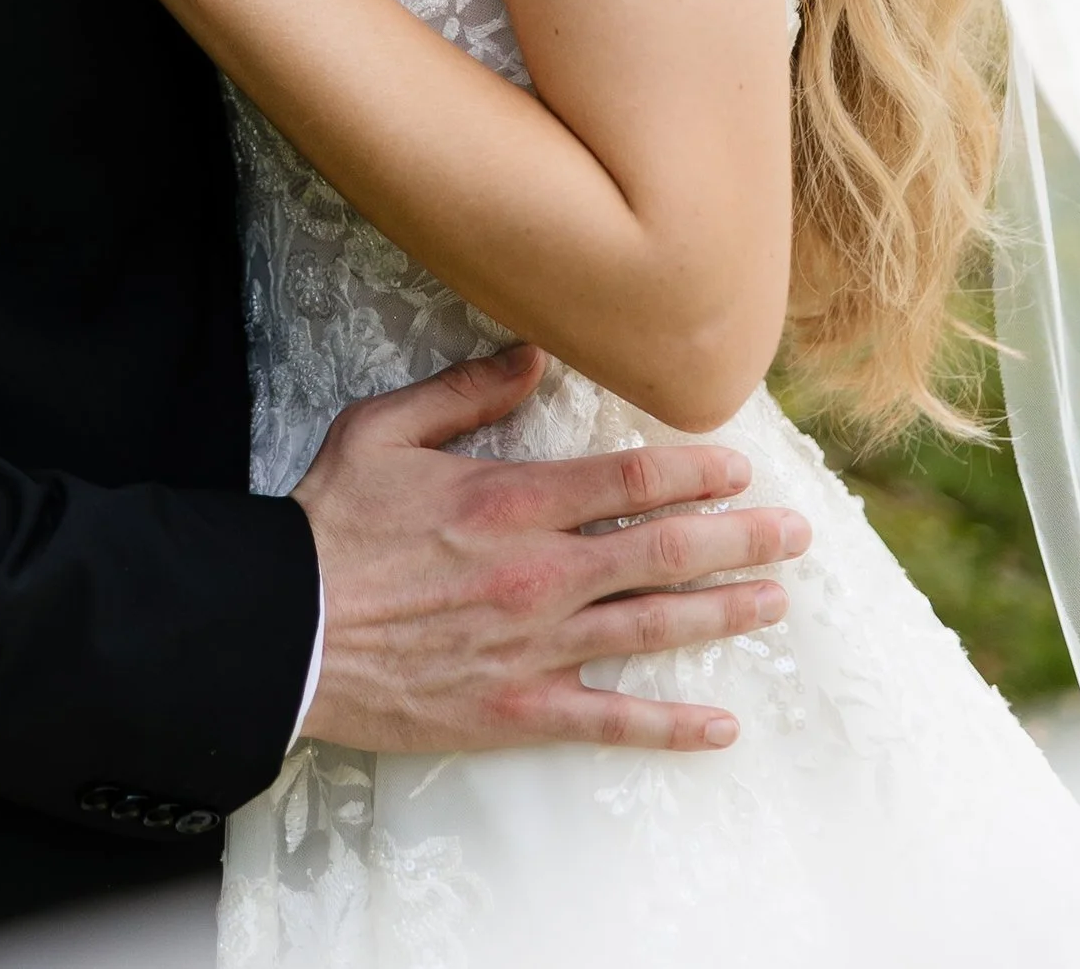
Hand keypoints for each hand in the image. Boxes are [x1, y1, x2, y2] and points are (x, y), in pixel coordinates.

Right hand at [295, 343, 808, 756]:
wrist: (283, 630)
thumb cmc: (330, 525)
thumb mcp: (386, 428)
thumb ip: (467, 390)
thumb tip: (537, 353)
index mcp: (511, 501)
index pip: (629, 480)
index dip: (693, 470)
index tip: (738, 466)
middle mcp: (540, 574)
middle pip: (663, 552)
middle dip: (738, 539)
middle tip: (795, 533)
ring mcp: (535, 648)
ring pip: (652, 629)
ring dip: (724, 614)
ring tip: (775, 602)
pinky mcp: (517, 711)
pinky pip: (610, 721)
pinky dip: (671, 726)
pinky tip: (720, 726)